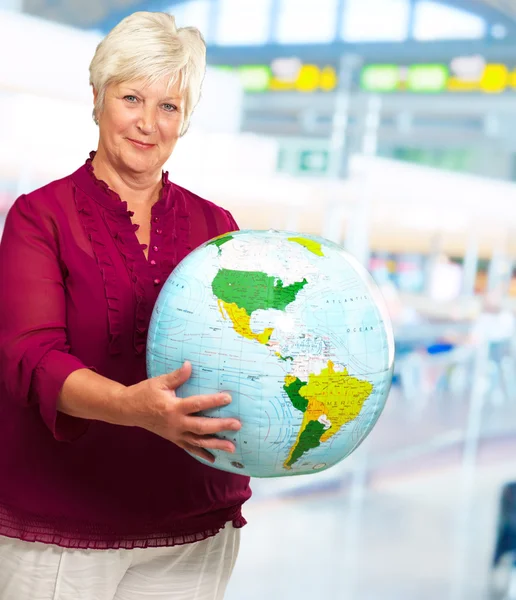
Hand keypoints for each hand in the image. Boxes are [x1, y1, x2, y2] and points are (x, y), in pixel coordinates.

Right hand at [120, 361, 239, 462]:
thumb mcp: (159, 382)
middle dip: (220, 426)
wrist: (128, 410)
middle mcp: (176, 423)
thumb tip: (189, 365)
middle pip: (201, 427)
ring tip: (232, 447)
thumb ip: (176, 376)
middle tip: (237, 424)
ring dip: (216, 444)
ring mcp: (175, 434)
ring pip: (198, 441)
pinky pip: (189, 448)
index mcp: (173, 407)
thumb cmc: (144, 393)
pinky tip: (214, 458)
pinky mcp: (173, 439)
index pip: (197, 404)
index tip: (228, 398)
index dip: (213, 401)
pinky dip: (201, 454)